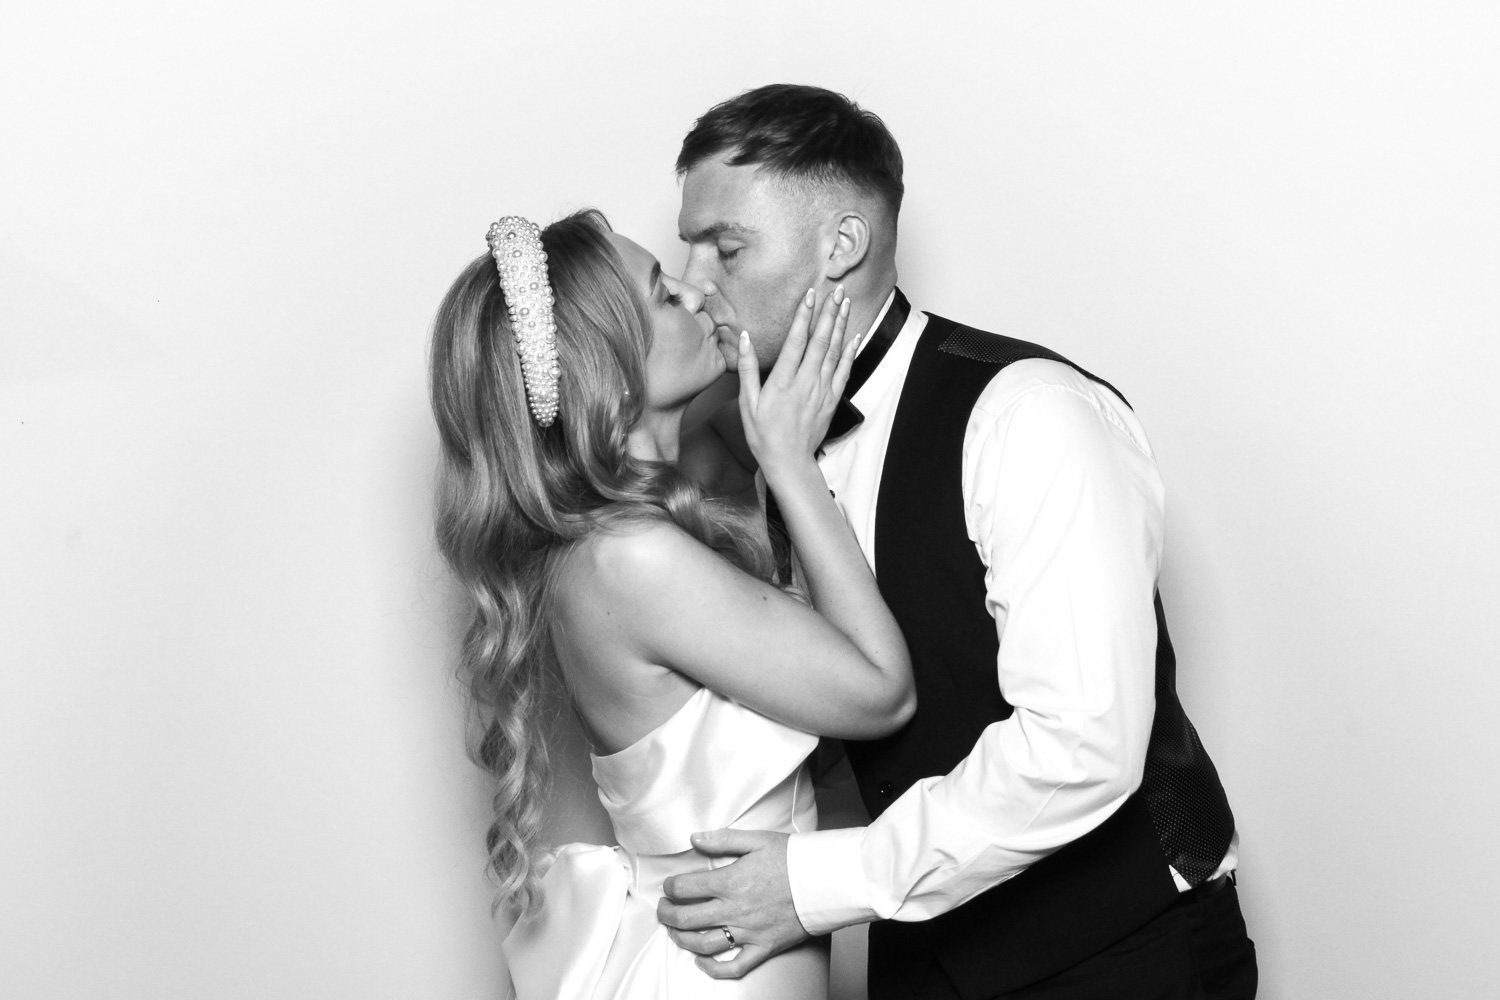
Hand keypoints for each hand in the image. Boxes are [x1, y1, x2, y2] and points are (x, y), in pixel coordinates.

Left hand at [656, 828, 809, 978]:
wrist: (825, 881)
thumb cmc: (794, 859)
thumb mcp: (757, 840)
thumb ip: (723, 840)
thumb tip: (695, 839)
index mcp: (731, 881)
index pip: (686, 888)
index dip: (671, 887)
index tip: (669, 886)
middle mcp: (734, 910)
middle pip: (687, 917)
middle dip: (667, 913)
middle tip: (663, 909)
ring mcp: (748, 932)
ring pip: (703, 943)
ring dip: (681, 939)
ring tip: (674, 932)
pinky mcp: (763, 948)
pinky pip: (734, 967)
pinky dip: (714, 969)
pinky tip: (701, 963)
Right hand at [737, 286, 856, 482]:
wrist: (789, 462)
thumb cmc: (764, 434)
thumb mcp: (748, 403)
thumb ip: (747, 369)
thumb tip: (745, 338)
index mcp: (783, 381)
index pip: (796, 340)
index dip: (804, 315)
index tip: (810, 294)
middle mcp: (806, 382)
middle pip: (820, 340)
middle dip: (829, 312)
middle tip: (837, 290)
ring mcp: (822, 390)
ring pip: (835, 351)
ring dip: (841, 325)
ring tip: (846, 303)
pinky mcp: (832, 399)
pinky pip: (844, 371)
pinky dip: (850, 351)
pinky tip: (854, 335)